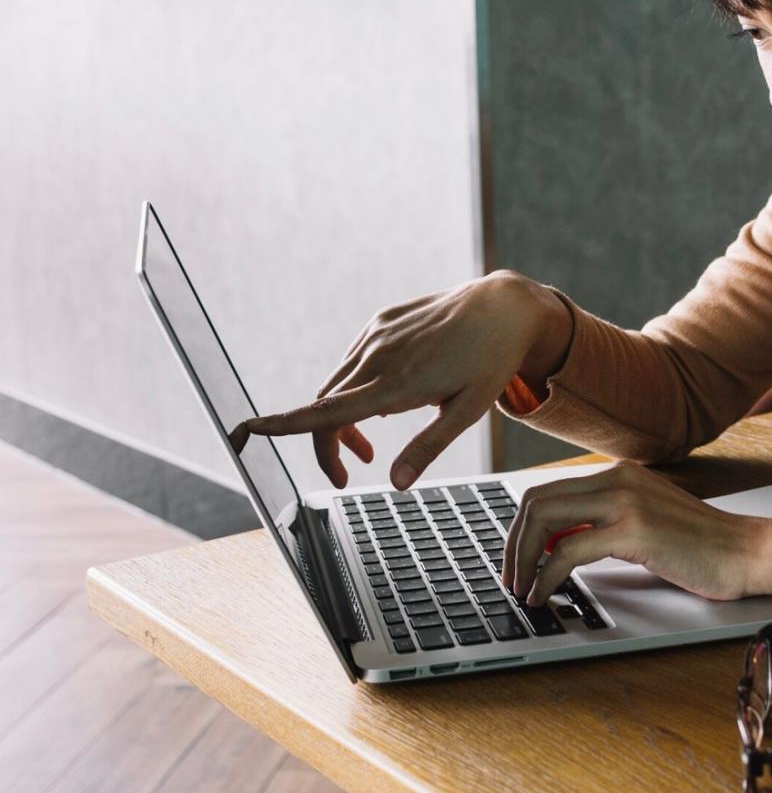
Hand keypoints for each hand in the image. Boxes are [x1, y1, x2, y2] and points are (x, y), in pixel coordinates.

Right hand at [243, 271, 569, 489]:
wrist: (502, 306)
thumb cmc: (490, 362)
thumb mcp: (468, 411)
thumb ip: (428, 447)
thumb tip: (394, 485)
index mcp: (397, 384)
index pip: (327, 411)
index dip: (284, 424)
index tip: (248, 430)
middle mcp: (378, 357)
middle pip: (324, 408)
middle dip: (326, 446)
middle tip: (346, 476)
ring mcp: (377, 336)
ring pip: (335, 384)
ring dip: (340, 421)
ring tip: (369, 448)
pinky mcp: (381, 322)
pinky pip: (353, 361)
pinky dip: (354, 388)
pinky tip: (383, 400)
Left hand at [502, 461, 767, 605]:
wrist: (748, 552)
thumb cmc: (703, 546)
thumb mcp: (646, 522)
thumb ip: (605, 524)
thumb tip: (557, 543)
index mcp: (619, 474)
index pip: (549, 491)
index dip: (522, 528)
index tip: (517, 560)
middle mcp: (618, 479)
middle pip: (537, 501)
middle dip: (513, 543)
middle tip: (510, 578)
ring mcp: (626, 501)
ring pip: (544, 519)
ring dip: (522, 559)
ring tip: (522, 589)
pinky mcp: (634, 529)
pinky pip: (568, 550)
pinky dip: (546, 576)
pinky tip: (546, 593)